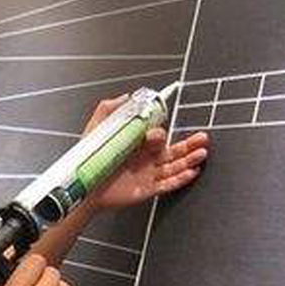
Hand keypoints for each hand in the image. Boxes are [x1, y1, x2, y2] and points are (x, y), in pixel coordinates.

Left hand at [82, 95, 209, 209]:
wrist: (83, 186)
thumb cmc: (88, 160)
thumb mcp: (96, 130)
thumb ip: (108, 110)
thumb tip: (124, 96)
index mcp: (136, 143)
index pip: (157, 134)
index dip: (159, 131)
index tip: (157, 130)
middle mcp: (145, 158)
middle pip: (173, 149)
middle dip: (189, 143)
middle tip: (201, 137)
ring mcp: (147, 173)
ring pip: (175, 165)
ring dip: (189, 159)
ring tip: (201, 153)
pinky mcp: (146, 189)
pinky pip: (168, 184)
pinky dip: (181, 179)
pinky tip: (192, 172)